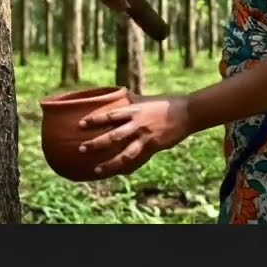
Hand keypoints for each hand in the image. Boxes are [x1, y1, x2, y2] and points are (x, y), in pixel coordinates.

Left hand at [77, 95, 192, 175]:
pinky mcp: (154, 147)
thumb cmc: (165, 103)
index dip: (94, 120)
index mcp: (134, 110)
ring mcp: (146, 137)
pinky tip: (118, 174)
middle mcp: (138, 124)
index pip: (110, 115)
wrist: (187, 112)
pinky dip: (128, 168)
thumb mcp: (146, 99)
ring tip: (96, 170)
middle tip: (81, 148)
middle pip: (113, 136)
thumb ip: (132, 99)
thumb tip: (121, 92)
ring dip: (109, 163)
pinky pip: (138, 161)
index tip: (80, 125)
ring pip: (124, 154)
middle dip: (96, 144)